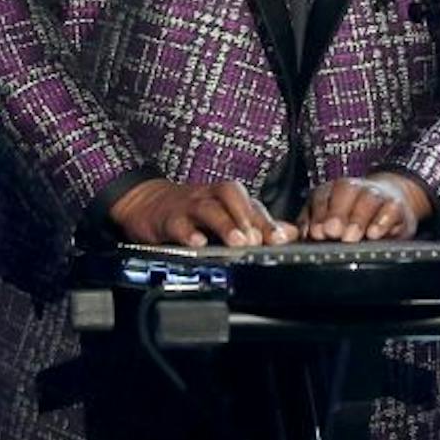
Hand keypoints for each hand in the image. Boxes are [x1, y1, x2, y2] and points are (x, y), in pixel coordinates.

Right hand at [108, 178, 295, 247]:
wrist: (147, 202)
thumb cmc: (194, 210)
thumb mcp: (227, 214)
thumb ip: (259, 223)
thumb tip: (293, 232)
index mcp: (229, 197)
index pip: (253, 204)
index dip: (269, 221)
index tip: (282, 238)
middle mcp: (211, 197)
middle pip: (233, 196)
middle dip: (248, 217)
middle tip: (259, 239)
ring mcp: (189, 206)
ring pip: (208, 208)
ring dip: (225, 224)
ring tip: (238, 242)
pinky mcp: (168, 218)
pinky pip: (178, 223)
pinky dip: (188, 233)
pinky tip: (197, 243)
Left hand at [298, 172, 430, 242]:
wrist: (393, 201)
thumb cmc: (354, 217)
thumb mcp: (332, 219)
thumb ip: (313, 225)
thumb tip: (302, 235)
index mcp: (333, 190)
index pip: (322, 195)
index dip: (318, 213)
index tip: (316, 232)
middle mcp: (356, 188)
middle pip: (345, 191)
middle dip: (338, 213)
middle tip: (333, 232)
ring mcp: (378, 195)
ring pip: (368, 199)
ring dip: (358, 219)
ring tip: (351, 237)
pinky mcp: (397, 207)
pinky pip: (391, 210)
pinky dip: (382, 222)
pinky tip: (374, 233)